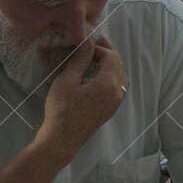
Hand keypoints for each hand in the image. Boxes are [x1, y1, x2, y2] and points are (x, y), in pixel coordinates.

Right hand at [39, 39, 125, 159]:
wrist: (62, 140)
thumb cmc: (61, 110)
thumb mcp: (67, 81)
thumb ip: (80, 60)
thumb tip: (88, 42)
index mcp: (109, 83)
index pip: (112, 57)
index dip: (100, 47)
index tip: (85, 44)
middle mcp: (118, 92)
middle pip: (118, 65)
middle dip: (106, 52)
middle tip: (91, 45)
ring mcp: (116, 102)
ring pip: (120, 76)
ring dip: (110, 64)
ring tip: (93, 57)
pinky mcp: (111, 109)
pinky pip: (117, 86)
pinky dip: (110, 76)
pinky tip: (96, 75)